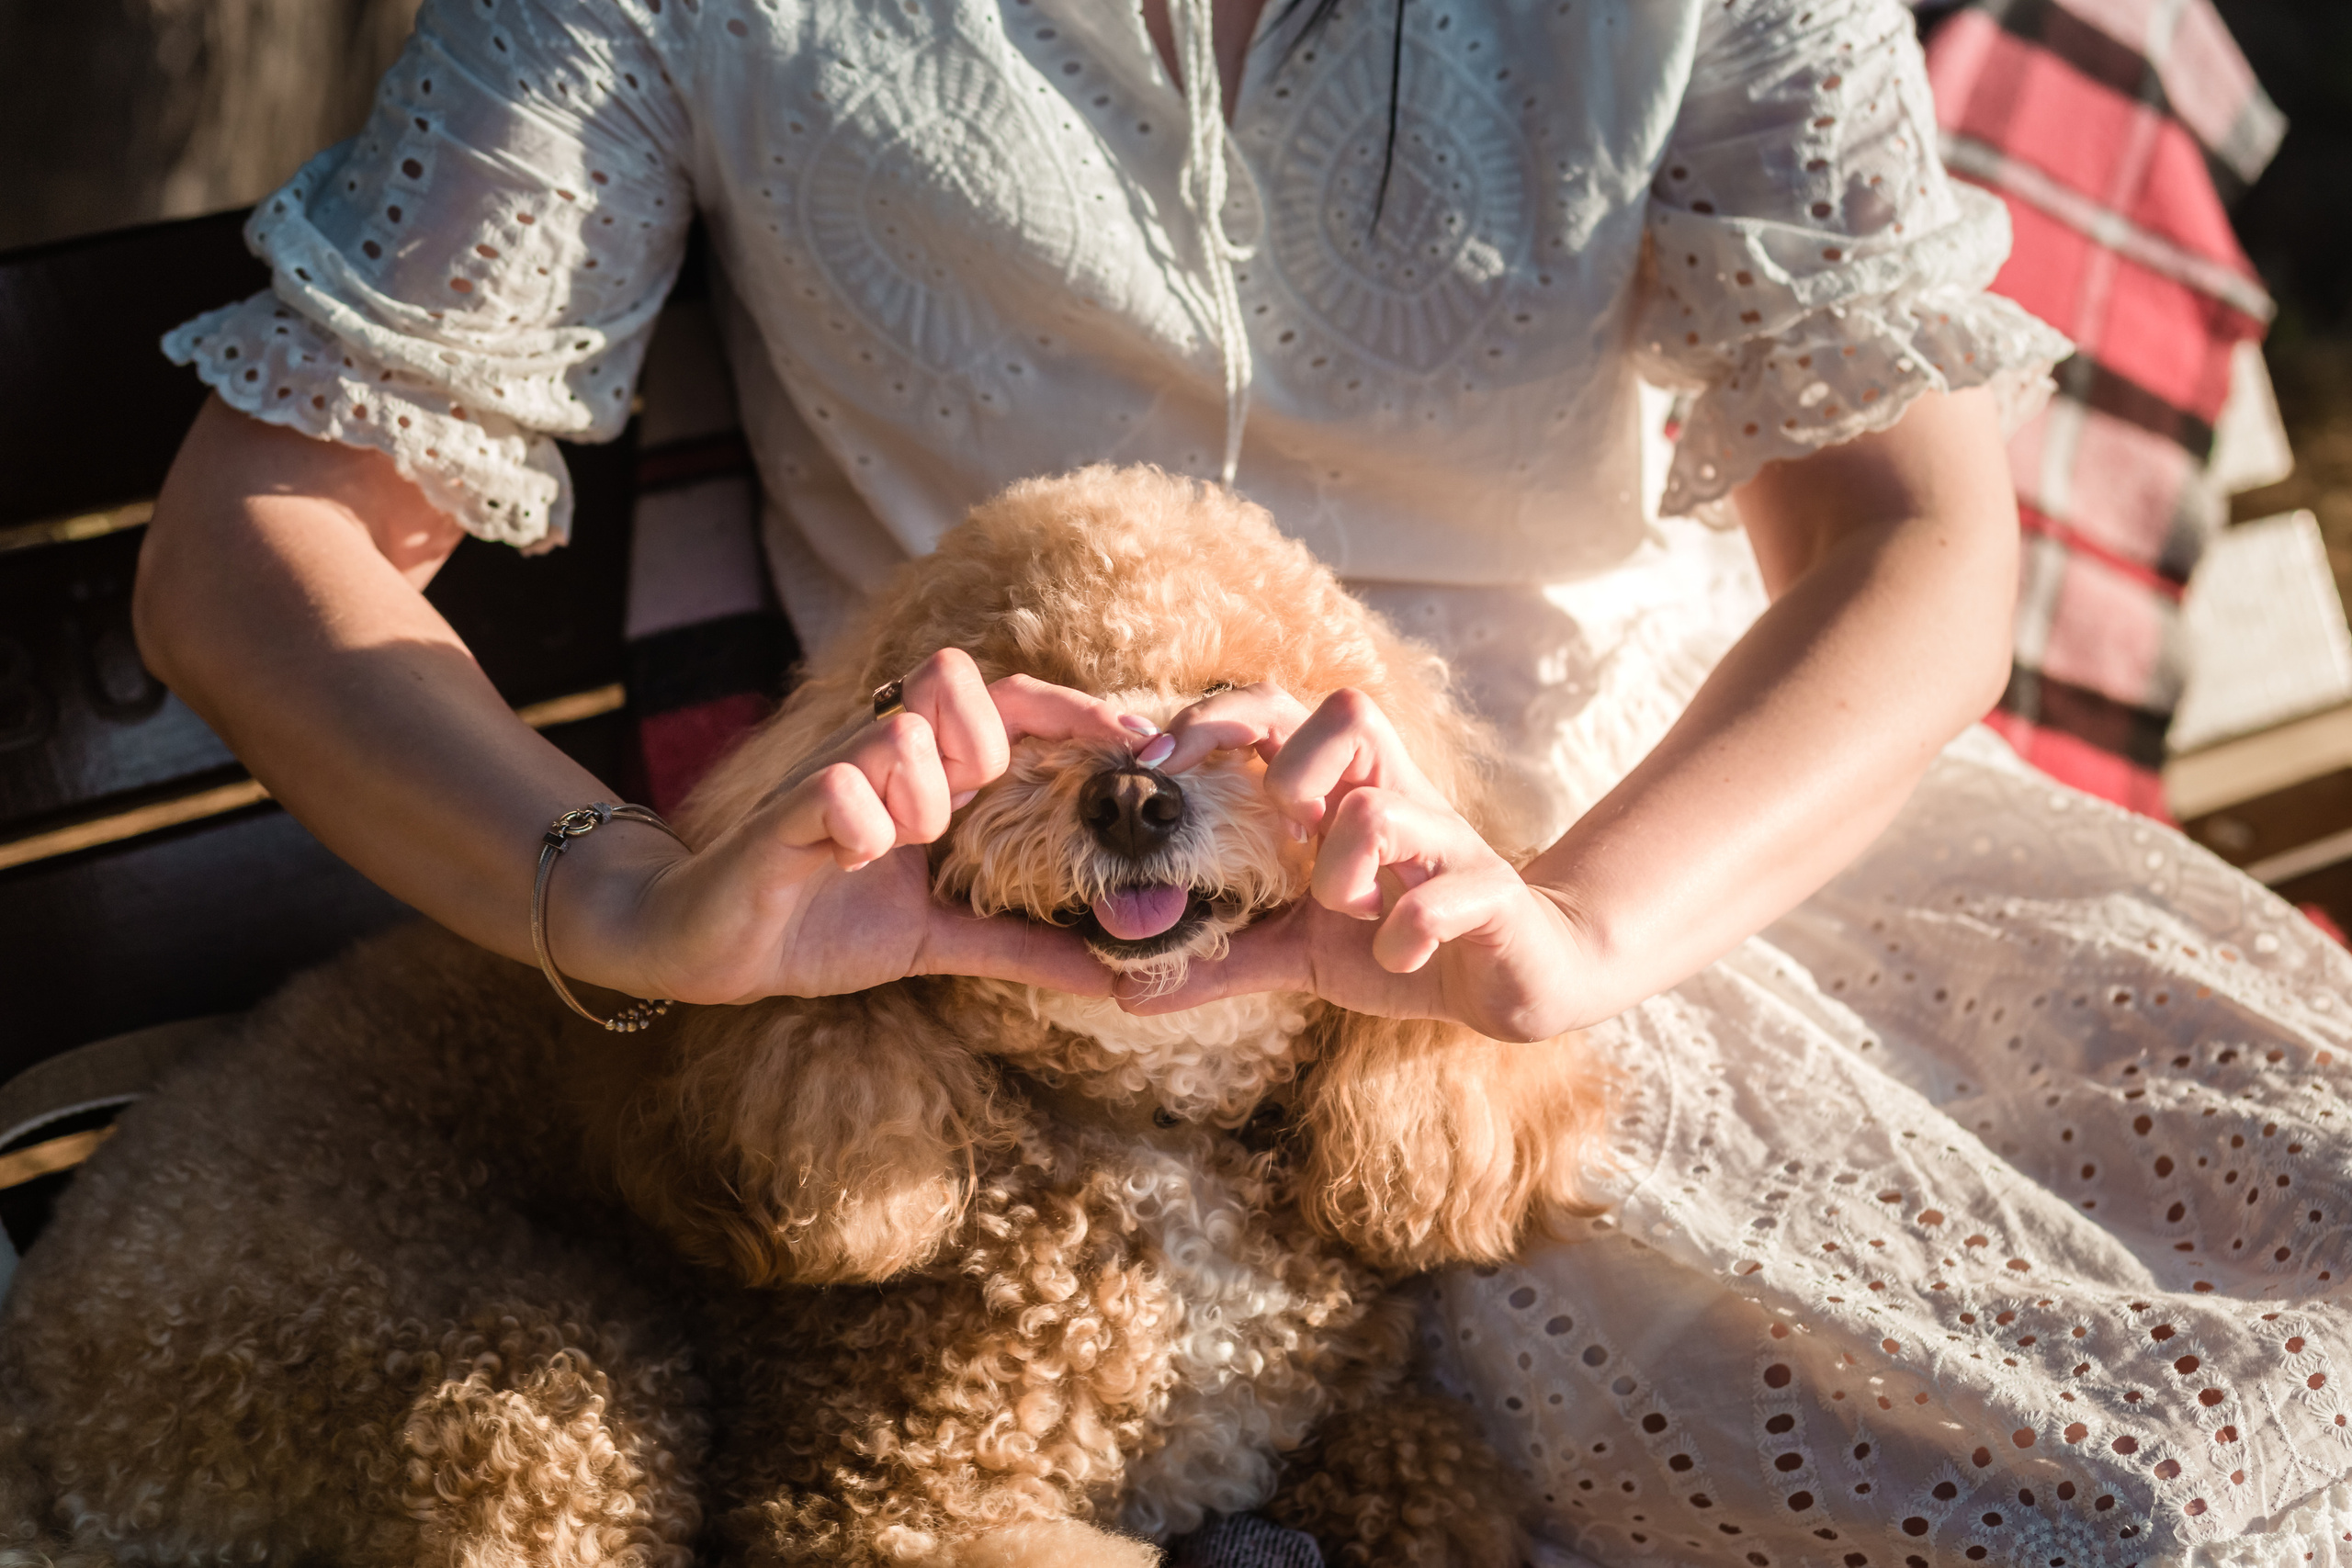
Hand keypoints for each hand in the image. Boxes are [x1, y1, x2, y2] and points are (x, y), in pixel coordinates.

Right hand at [558, 650, 1148, 1003]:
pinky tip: (851, 863)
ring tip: (893, 852)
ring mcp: (829, 774)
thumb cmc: (821, 923)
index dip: (1071, 710)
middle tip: (956, 821)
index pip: (1009, 703)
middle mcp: (879, 754)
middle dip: (979, 751)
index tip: (1136, 745)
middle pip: (960, 683)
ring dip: (918, 799)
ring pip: (902, 732)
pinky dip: (859, 826)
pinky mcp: (784, 809)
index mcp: (926, 774)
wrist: (711, 945)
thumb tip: (1116, 973)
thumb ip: (1022, 946)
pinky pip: (839, 787)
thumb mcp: (939, 940)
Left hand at [1126, 684, 1595, 1040]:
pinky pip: (1433, 898)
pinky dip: (1402, 934)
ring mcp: (1445, 841)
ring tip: (1347, 914)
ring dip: (1341, 874)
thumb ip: (1222, 958)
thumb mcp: (1300, 951)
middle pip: (1347, 710)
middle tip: (1286, 831)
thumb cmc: (1401, 944)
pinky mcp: (1488, 894)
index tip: (1158, 764)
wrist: (1516, 978)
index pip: (1278, 711)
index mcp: (1345, 792)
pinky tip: (1398, 956)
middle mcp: (1397, 796)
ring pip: (1377, 811)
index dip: (1217, 719)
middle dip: (1293, 769)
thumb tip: (1122, 989)